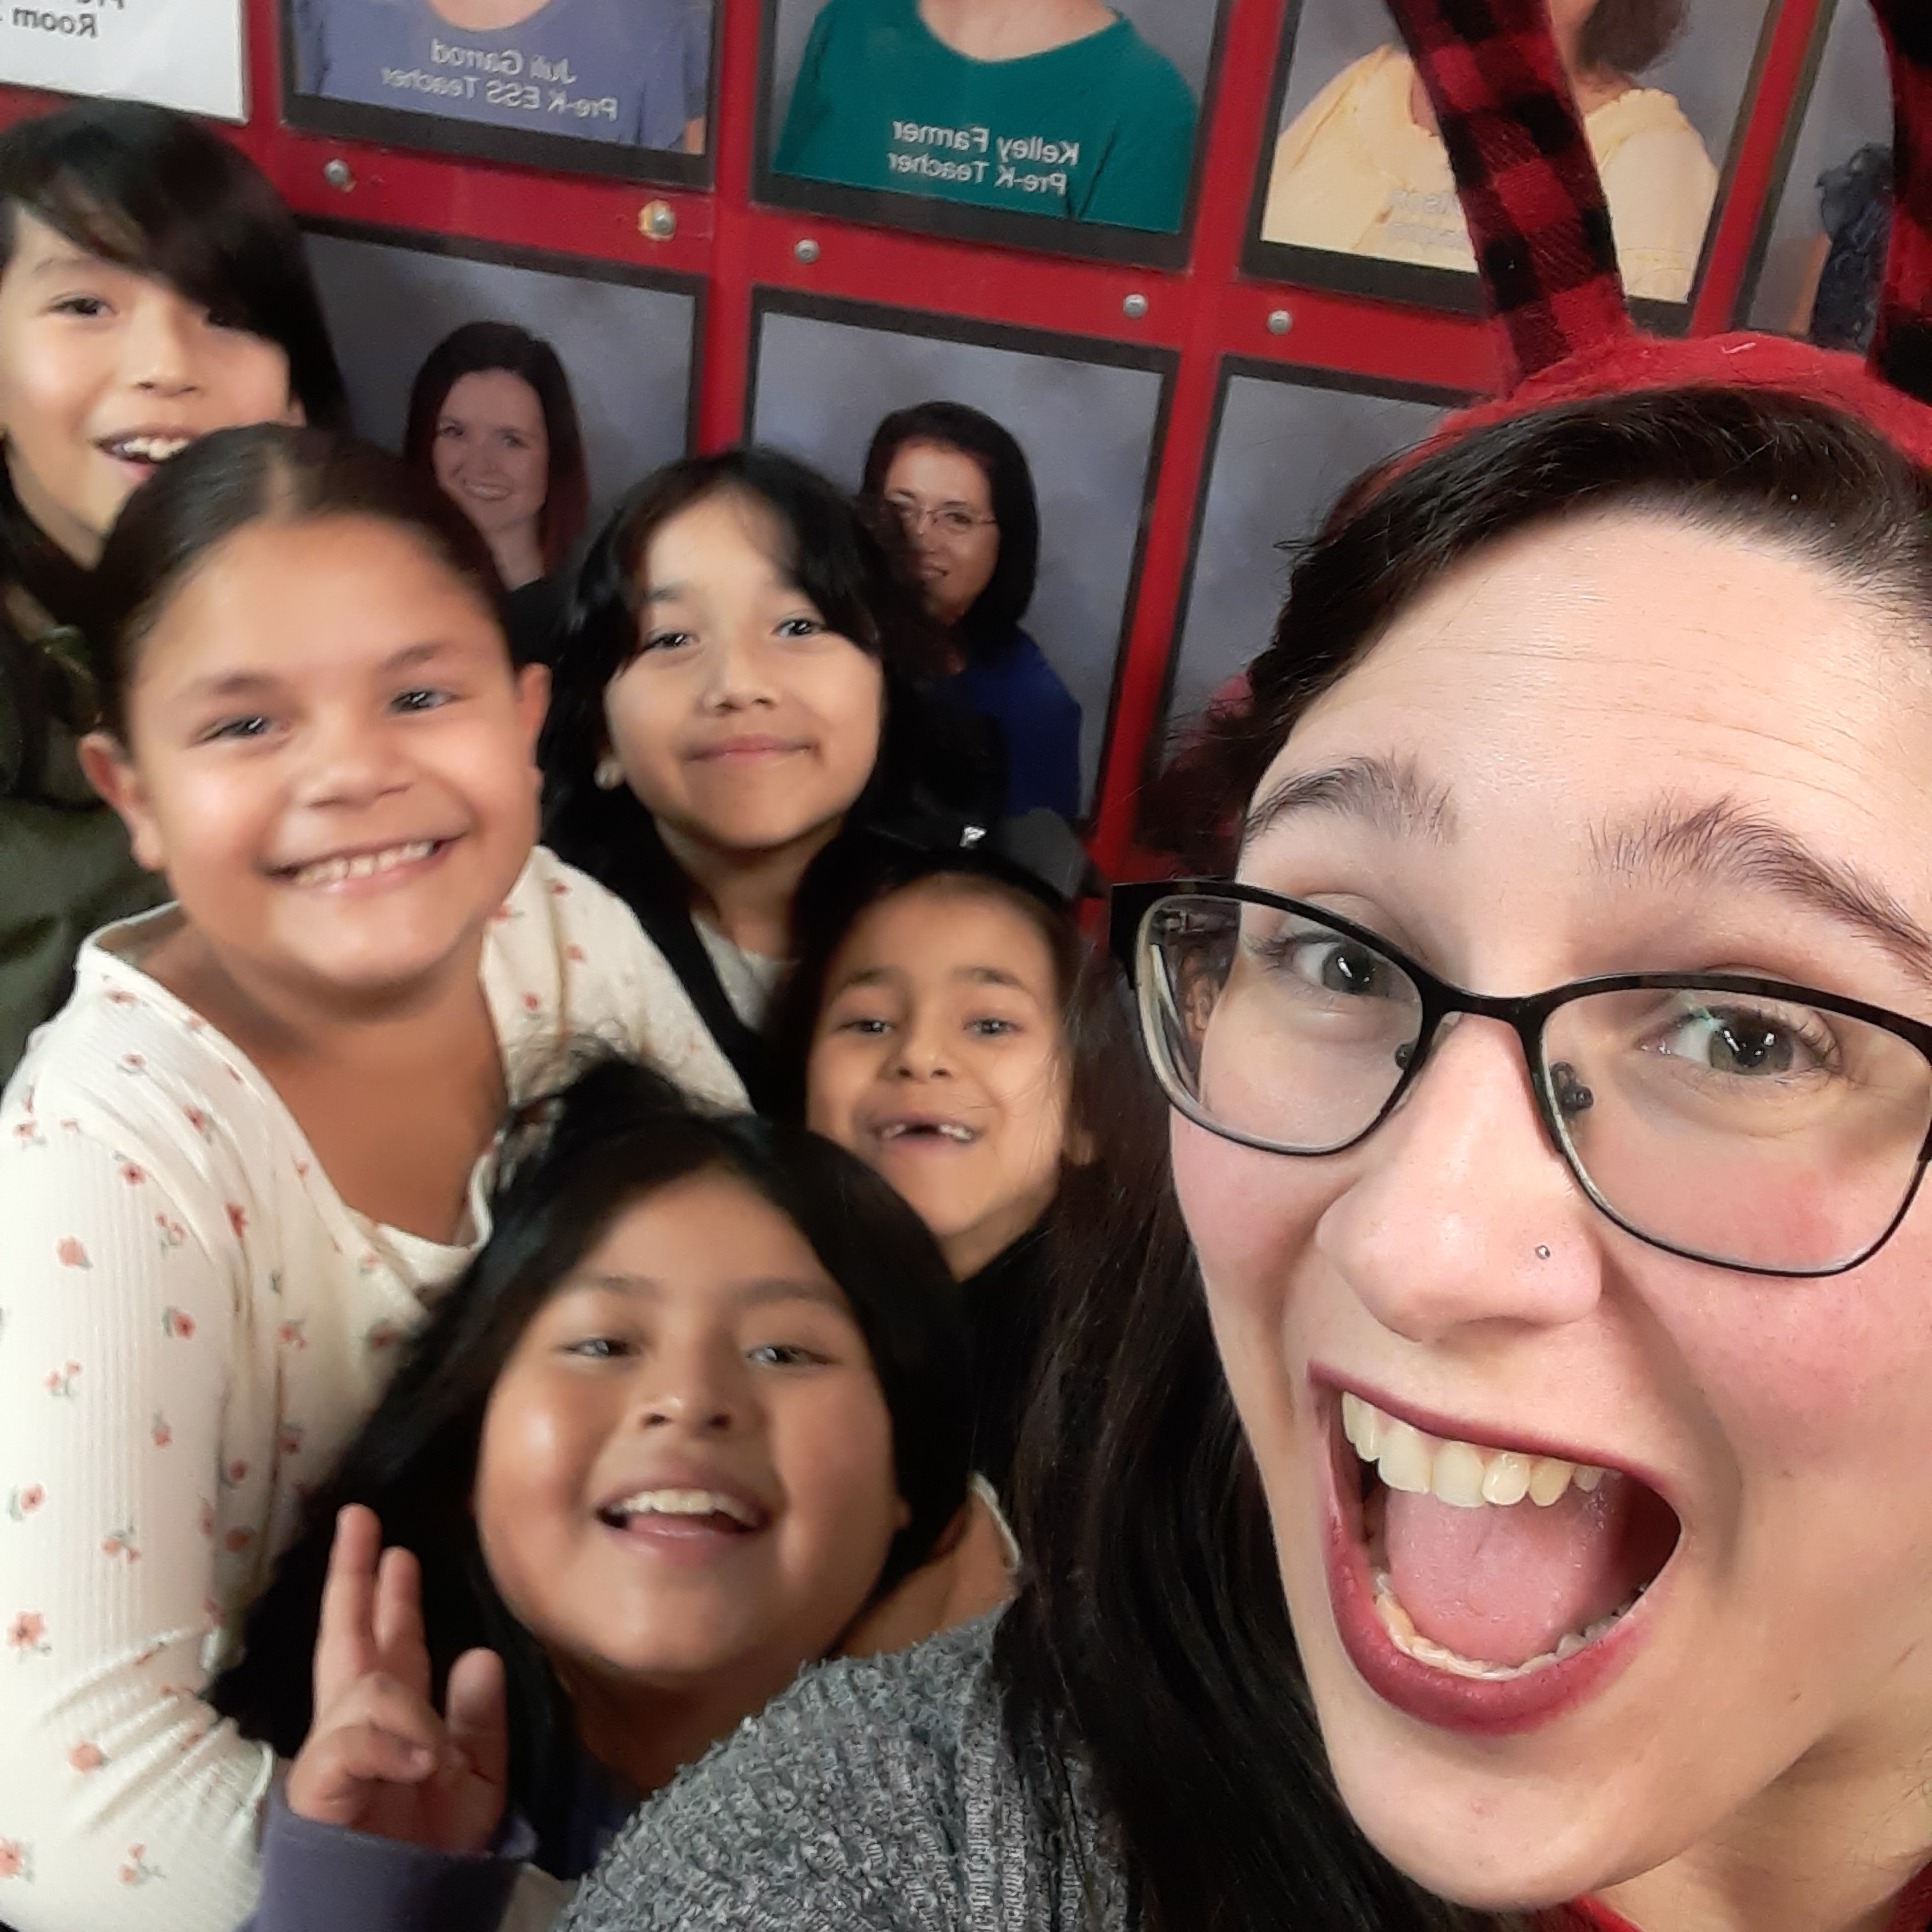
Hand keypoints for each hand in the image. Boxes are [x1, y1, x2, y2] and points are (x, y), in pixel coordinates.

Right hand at [284, 1504, 507, 1853]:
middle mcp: (358, 1724)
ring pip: (364, 1685)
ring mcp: (334, 1751)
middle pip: (348, 1635)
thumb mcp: (477, 1783)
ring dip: (407, 1713)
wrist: (393, 1916)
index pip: (390, 1641)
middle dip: (353, 1576)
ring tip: (435, 1759)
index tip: (395, 1546)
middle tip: (358, 1516)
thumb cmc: (429, 1857)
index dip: (390, 1593)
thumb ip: (480, 1722)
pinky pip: (354, 1737)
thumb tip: (477, 1657)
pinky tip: (425, 1758)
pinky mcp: (317, 1785)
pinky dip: (395, 1742)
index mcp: (396, 1719)